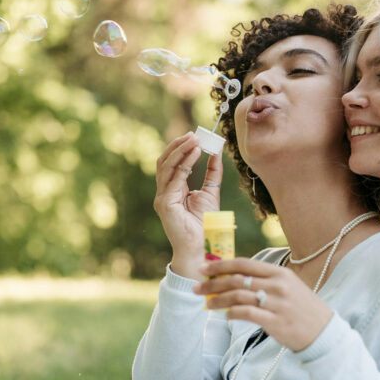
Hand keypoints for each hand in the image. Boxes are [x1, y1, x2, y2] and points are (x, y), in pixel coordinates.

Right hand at [153, 132, 223, 277]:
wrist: (202, 246)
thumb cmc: (205, 224)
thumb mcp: (211, 192)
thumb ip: (212, 173)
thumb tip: (216, 152)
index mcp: (172, 190)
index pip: (171, 163)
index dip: (181, 148)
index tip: (195, 136)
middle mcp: (164, 192)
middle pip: (165, 161)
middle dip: (178, 145)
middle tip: (193, 134)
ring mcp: (162, 198)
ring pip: (166, 166)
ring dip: (180, 150)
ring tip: (194, 140)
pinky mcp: (165, 204)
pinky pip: (174, 178)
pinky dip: (184, 164)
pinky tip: (195, 153)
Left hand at [193, 258, 332, 350]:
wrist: (324, 332)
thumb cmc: (303, 309)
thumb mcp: (289, 287)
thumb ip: (266, 280)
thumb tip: (237, 277)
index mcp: (280, 273)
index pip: (244, 264)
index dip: (221, 265)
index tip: (203, 268)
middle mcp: (277, 285)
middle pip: (237, 279)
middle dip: (212, 283)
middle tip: (196, 288)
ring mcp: (276, 303)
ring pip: (238, 296)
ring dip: (218, 300)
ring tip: (206, 304)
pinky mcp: (275, 322)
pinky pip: (246, 314)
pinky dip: (232, 313)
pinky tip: (225, 315)